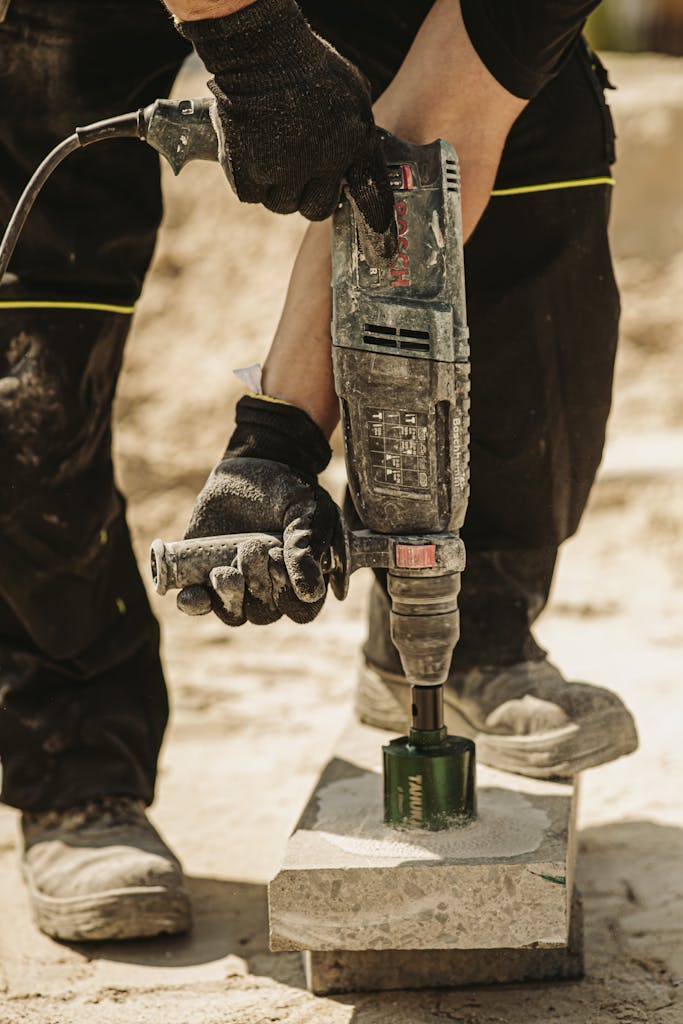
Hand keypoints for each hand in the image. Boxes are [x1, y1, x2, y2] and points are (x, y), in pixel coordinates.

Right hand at [178, 0, 396, 262]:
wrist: (259, 51)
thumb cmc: (306, 66)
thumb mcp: (351, 93)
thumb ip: (356, 131)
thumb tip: (356, 161)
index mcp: (354, 140)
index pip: (371, 194)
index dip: (377, 226)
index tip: (384, 251)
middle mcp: (323, 161)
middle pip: (316, 210)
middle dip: (306, 195)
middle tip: (296, 172)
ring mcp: (285, 168)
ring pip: (281, 205)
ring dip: (275, 187)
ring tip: (270, 150)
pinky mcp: (250, 171)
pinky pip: (251, 195)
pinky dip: (247, 179)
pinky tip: (248, 149)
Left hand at [178, 395, 340, 624]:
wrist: (253, 466)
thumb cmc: (290, 490)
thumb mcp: (306, 512)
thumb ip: (306, 548)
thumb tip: (310, 593)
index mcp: (301, 578)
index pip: (300, 610)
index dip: (290, 600)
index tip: (279, 564)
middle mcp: (269, 587)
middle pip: (263, 614)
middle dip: (256, 587)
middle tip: (252, 548)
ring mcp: (238, 582)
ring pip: (232, 612)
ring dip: (227, 597)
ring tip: (222, 571)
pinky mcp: (205, 572)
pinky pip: (199, 601)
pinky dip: (194, 604)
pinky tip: (191, 595)